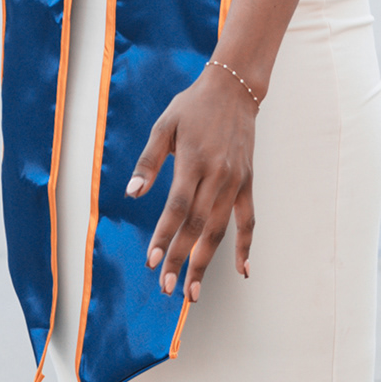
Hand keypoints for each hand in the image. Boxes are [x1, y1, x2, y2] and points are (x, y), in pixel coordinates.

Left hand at [127, 66, 257, 302]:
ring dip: (206, 262)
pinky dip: (245, 247)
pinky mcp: (247, 183)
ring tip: (193, 291)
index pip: (177, 208)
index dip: (165, 237)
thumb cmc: (193, 107)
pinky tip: (241, 271)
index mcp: (194, 161)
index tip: (154, 262)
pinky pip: (248, 220)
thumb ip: (149, 162)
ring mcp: (235, 182)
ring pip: (220, 230)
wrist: (234, 90)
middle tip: (168, 288)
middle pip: (198, 226)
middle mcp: (217, 175)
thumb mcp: (165, 126)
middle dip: (182, 259)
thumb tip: (132, 193)